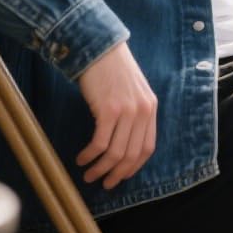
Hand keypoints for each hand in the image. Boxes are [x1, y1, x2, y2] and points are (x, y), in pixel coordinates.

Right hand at [76, 42, 157, 188]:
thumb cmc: (113, 71)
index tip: (120, 177)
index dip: (133, 167)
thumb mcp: (133, 93)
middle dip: (116, 174)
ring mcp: (127, 111)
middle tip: (103, 183)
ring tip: (88, 174)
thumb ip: (134, 115)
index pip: (148, 148)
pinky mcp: (109, 110)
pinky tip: (81, 158)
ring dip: (100, 168)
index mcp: (151, 108)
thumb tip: (124, 145)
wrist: (100, 49)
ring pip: (115, 153)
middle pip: (131, 155)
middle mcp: (143, 111)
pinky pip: (100, 143)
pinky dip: (90, 155)